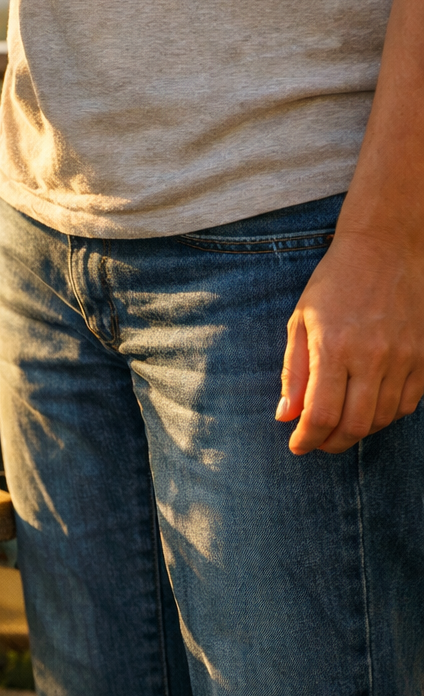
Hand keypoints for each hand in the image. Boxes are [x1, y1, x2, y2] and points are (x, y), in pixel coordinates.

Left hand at [278, 230, 423, 453]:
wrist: (387, 250)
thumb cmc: (334, 284)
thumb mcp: (301, 321)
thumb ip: (294, 372)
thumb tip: (286, 415)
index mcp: (334, 347)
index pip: (322, 413)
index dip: (307, 438)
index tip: (297, 446)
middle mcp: (372, 357)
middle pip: (355, 425)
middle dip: (332, 443)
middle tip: (317, 443)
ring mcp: (404, 359)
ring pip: (383, 419)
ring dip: (358, 432)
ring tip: (339, 428)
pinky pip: (408, 405)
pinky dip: (386, 416)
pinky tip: (368, 410)